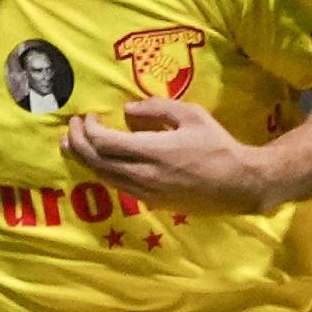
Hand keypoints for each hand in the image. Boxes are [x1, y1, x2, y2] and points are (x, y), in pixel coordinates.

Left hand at [64, 98, 268, 213]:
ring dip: (85, 160)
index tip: (87, 116)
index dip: (88, 128)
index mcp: (153, 151)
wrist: (239, 184)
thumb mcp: (192, 115)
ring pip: (103, 177)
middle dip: (78, 143)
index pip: (104, 142)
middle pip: (96, 161)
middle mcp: (143, 175)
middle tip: (73, 127)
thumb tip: (127, 111)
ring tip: (74, 145)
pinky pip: (117, 187)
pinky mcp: (152, 202)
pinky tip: (100, 162)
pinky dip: (102, 172)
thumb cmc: (218, 146)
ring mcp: (146, 192)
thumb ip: (157, 109)